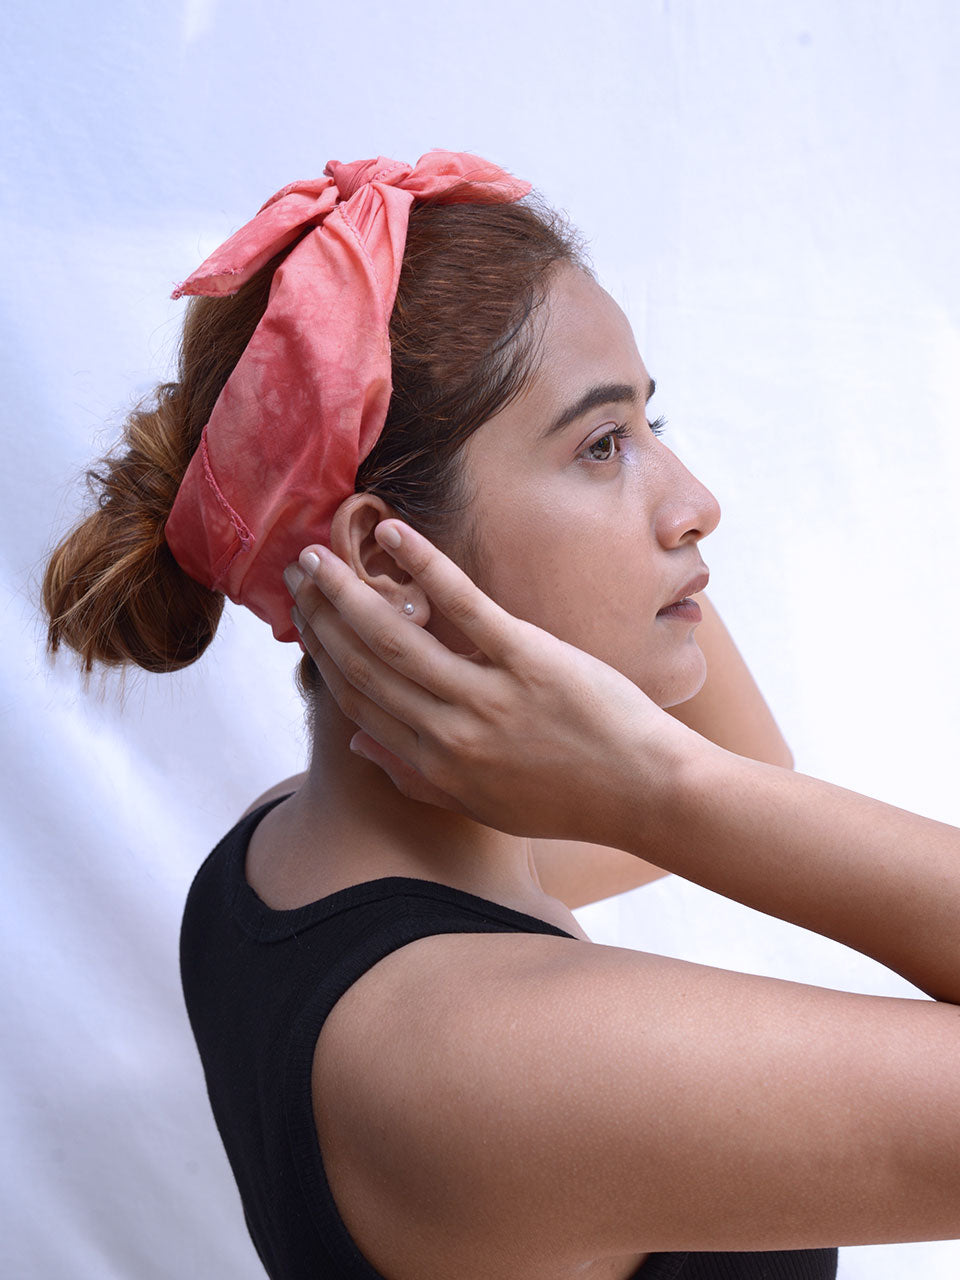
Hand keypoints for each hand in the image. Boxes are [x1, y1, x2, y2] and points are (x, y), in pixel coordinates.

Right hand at [283, 521, 702, 847]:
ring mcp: (488, 695)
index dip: (323, 654)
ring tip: (320, 554)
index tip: (303, 620)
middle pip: (365, 664)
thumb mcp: (485, 804)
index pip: (358, 702)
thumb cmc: (569, 800)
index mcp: (435, 765)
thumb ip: (416, 776)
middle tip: (298, 572)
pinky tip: (392, 533)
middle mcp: (450, 732)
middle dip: (323, 614)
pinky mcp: (529, 659)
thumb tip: (357, 745)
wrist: (646, 793)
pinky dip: (423, 565)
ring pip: (396, 635)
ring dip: (350, 590)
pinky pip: (464, 605)